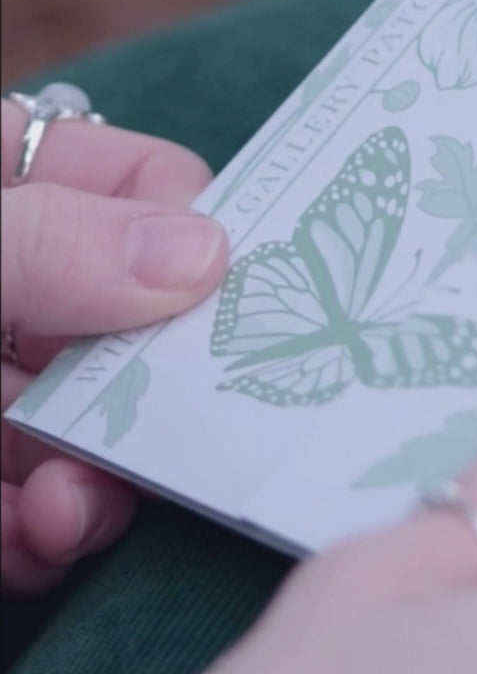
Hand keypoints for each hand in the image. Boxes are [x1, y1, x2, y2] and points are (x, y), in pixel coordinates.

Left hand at [1, 99, 227, 592]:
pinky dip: (41, 528)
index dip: (196, 238)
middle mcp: (21, 276)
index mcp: (15, 181)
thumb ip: (44, 240)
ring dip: (97, 474)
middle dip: (152, 384)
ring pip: (95, 417)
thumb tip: (205, 255)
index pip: (152, 189)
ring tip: (74, 509)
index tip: (216, 301)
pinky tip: (36, 536)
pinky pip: (34, 495)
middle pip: (139, 320)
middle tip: (174, 428)